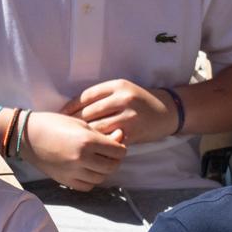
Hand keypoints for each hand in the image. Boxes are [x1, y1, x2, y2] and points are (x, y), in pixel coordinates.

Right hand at [21, 112, 125, 190]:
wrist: (26, 135)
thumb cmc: (53, 124)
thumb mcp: (80, 123)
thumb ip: (102, 134)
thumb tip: (121, 139)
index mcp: (87, 142)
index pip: (119, 152)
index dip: (120, 147)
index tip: (116, 143)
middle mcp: (82, 159)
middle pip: (112, 167)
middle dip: (114, 159)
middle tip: (108, 153)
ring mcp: (73, 171)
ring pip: (101, 178)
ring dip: (103, 170)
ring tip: (97, 160)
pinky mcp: (64, 180)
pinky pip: (87, 186)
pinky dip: (91, 179)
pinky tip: (87, 170)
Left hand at [61, 79, 178, 144]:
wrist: (169, 111)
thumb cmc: (142, 101)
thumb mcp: (123, 91)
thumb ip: (103, 96)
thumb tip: (75, 108)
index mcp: (117, 86)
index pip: (86, 96)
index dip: (71, 107)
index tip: (62, 115)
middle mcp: (123, 99)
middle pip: (89, 112)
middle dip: (75, 122)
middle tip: (65, 130)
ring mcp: (129, 116)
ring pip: (98, 127)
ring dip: (86, 134)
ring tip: (77, 139)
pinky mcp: (134, 132)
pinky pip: (111, 138)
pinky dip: (101, 142)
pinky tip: (95, 145)